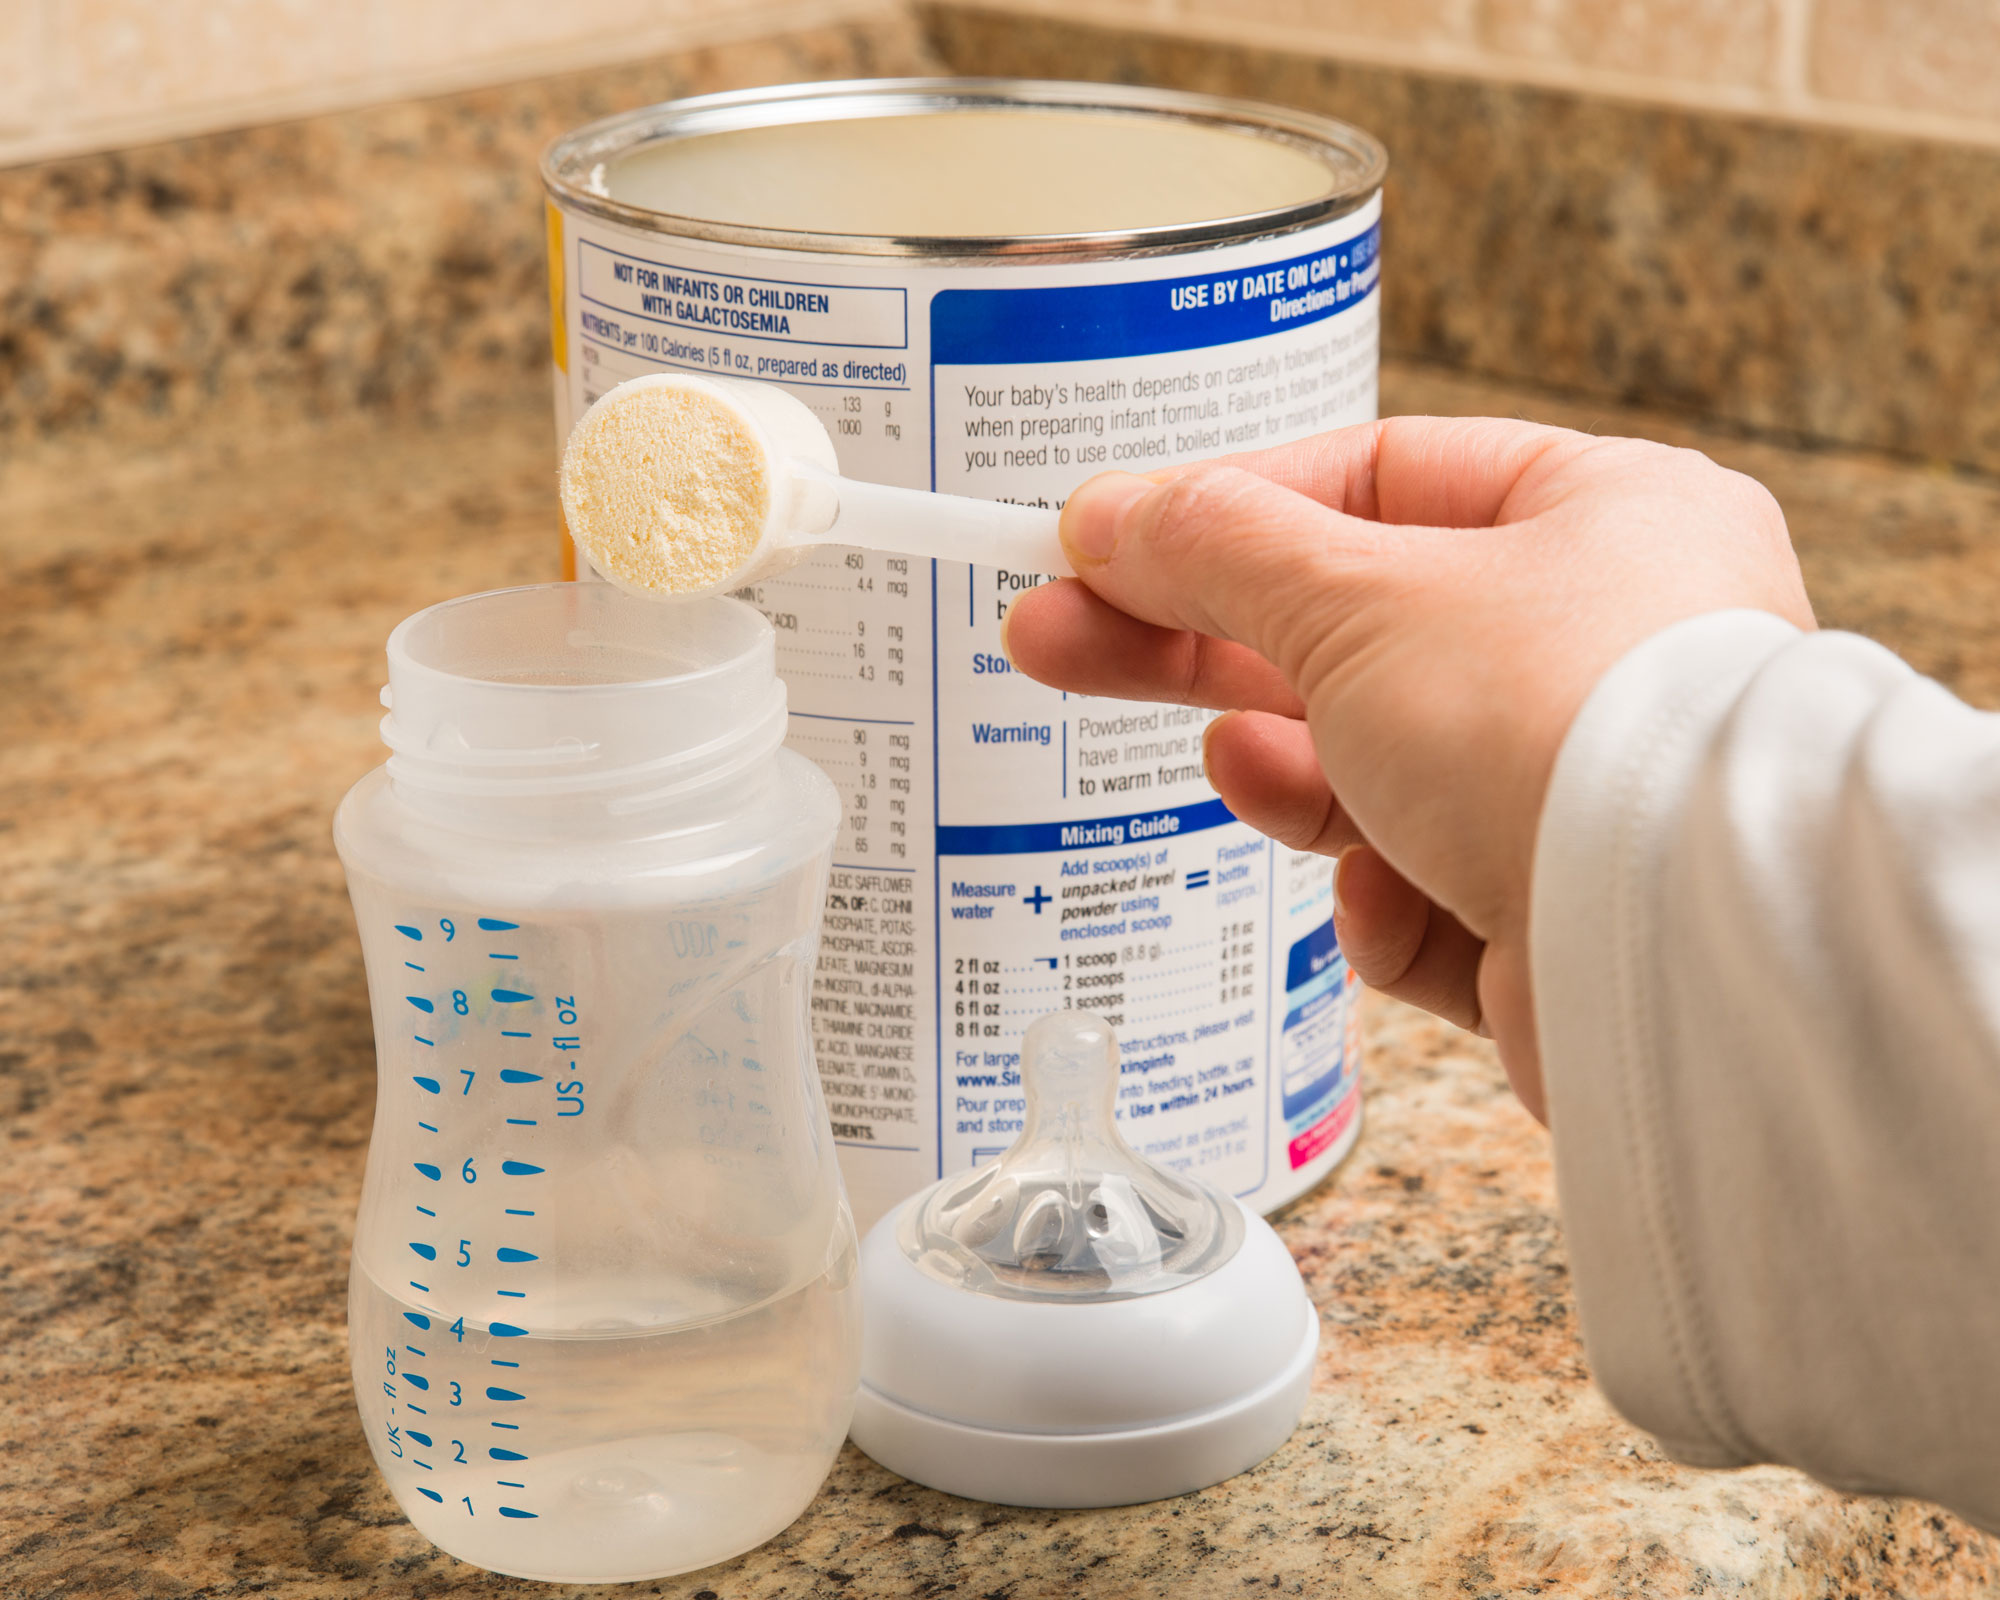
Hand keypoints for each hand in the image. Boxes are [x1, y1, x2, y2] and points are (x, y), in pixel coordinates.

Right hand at [1001, 418, 1812, 1119]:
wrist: (1686, 960)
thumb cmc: (1561, 723)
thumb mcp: (1355, 597)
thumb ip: (1219, 549)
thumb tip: (1108, 512)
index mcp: (1601, 517)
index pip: (1378, 478)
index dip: (1228, 510)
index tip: (1104, 542)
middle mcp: (1607, 646)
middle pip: (1353, 628)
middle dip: (1200, 643)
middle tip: (1054, 639)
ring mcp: (1585, 787)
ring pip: (1383, 770)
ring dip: (1296, 777)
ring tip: (1231, 766)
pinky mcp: (1563, 919)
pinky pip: (1431, 891)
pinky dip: (1389, 897)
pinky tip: (1391, 894)